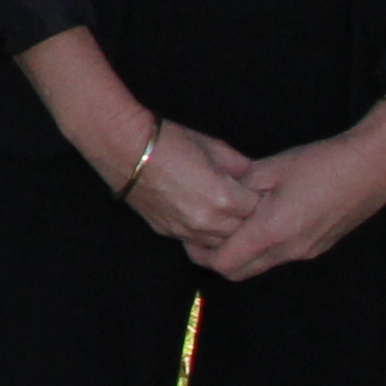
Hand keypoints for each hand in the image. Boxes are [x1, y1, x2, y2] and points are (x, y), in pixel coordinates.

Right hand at [120, 120, 268, 263]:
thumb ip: (239, 165)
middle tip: (245, 202)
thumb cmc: (170, 142)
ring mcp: (186, 230)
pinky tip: (205, 218)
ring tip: (226, 212)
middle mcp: (208, 222)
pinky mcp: (169, 233)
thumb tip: (253, 176)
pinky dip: (205, 233)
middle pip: (243, 232)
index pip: (258, 210)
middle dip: (247, 218)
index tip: (259, 190)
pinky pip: (197, 242)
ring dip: (227, 230)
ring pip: (220, 243)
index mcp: (224, 198)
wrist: (125, 149)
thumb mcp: (214, 146)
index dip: (260, 198)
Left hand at [200, 107, 385, 280]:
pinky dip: (264, 248)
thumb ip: (240, 187)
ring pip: (260, 266)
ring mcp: (306, 252)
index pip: (224, 263)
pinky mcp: (319, 247)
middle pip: (238, 272)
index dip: (202, 252)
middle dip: (217, 257)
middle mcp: (289, 250)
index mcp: (272, 231)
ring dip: (242, 252)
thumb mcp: (273, 168)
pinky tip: (263, 221)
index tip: (192, 233)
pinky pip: (281, 257)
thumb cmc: (322, 162)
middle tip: (206, 232)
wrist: (375, 167)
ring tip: (234, 224)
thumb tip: (217, 195)